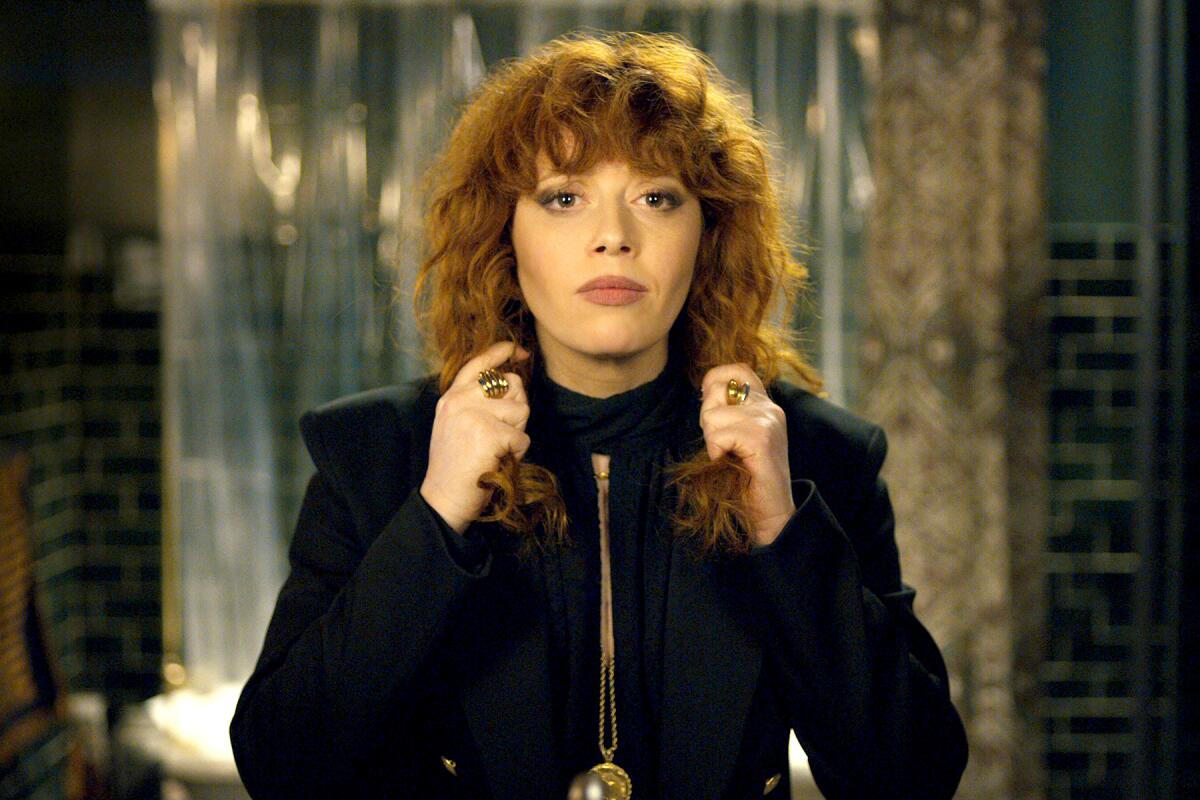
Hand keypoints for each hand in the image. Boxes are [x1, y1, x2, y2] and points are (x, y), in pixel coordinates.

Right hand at [420, 341, 530, 533]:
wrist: (444, 498)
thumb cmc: (455, 467)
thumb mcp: (455, 424)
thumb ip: (475, 402)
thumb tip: (511, 383)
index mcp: (451, 397)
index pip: (479, 364)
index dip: (502, 352)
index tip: (519, 350)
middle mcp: (460, 399)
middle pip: (512, 385)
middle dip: (517, 409)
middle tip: (499, 435)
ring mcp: (474, 415)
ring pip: (521, 410)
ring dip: (516, 433)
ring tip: (495, 450)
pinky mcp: (490, 433)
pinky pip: (522, 438)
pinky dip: (516, 454)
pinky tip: (496, 463)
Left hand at [699, 364, 794, 547]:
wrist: (771, 513)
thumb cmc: (747, 478)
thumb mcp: (737, 437)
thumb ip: (728, 412)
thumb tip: (704, 392)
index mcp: (766, 404)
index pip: (737, 369)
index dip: (715, 382)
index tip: (713, 410)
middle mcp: (770, 408)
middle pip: (717, 390)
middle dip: (708, 419)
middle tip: (724, 445)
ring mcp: (769, 421)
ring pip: (713, 415)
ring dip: (712, 440)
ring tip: (729, 456)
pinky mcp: (762, 439)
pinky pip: (719, 435)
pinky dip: (716, 452)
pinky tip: (730, 463)